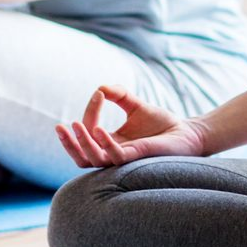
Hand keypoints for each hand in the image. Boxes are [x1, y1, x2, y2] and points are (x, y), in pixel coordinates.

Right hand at [55, 85, 208, 167]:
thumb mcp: (137, 106)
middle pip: (81, 157)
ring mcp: (124, 158)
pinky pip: (116, 156)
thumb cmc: (162, 123)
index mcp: (110, 143)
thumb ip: (120, 96)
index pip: (89, 133)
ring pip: (94, 160)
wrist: (187, 132)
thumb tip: (102, 87)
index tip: (98, 94)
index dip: (90, 113)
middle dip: (69, 143)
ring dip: (82, 144)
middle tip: (59, 127)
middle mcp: (113, 154)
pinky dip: (105, 144)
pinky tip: (100, 130)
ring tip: (77, 125)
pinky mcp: (138, 158)